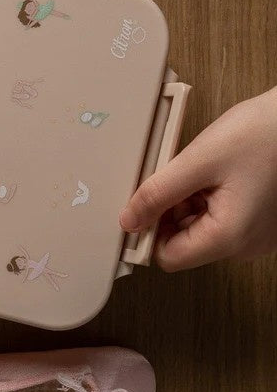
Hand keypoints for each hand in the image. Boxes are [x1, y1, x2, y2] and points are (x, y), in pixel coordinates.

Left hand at [119, 86, 276, 270]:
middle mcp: (245, 244)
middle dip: (168, 212)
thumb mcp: (199, 160)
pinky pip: (220, 217)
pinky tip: (214, 172)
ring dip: (187, 202)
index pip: (168, 257)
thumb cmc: (266, 133)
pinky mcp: (259, 220)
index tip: (139, 207)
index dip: (147, 233)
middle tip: (174, 177)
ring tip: (200, 170)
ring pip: (200, 228)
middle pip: (183, 242)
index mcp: (230, 237)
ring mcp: (255, 234)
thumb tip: (129, 220)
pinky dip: (207, 198)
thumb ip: (158, 193)